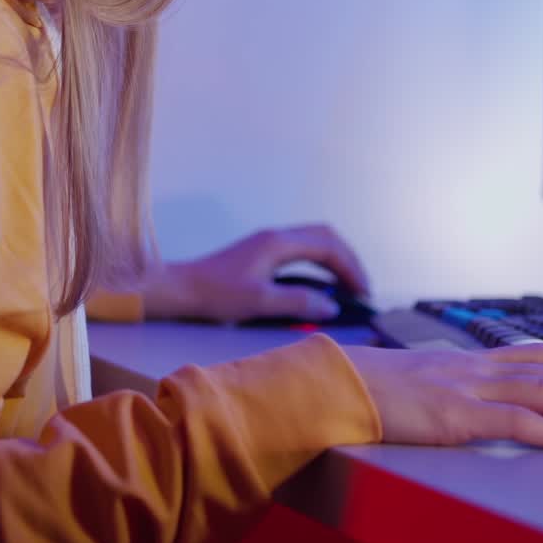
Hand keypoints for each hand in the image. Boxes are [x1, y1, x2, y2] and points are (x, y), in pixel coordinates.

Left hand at [139, 225, 370, 322]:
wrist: (180, 288)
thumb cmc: (216, 295)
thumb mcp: (259, 302)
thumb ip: (298, 302)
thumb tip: (332, 305)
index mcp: (279, 243)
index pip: (329, 246)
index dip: (351, 268)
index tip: (363, 293)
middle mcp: (277, 236)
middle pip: (326, 236)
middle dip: (348, 260)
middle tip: (361, 289)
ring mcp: (269, 242)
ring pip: (314, 241)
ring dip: (334, 260)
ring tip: (347, 287)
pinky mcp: (262, 252)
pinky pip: (302, 250)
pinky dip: (319, 263)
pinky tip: (320, 285)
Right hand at [341, 342, 542, 449]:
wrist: (332, 387)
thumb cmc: (370, 390)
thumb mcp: (422, 385)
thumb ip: (454, 390)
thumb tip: (475, 401)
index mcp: (469, 362)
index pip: (539, 354)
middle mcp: (476, 369)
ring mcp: (467, 389)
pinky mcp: (456, 416)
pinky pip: (516, 423)